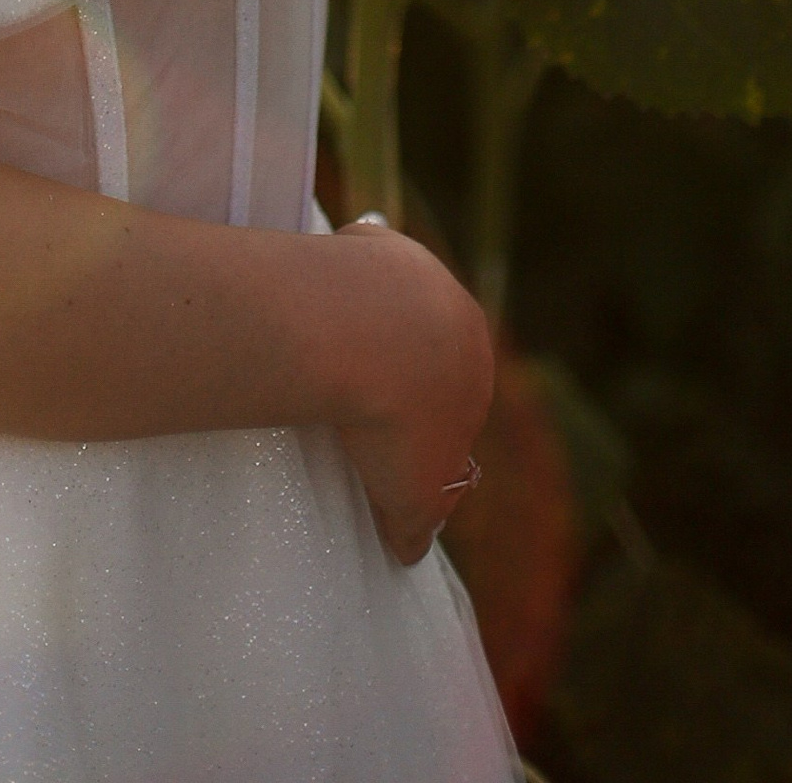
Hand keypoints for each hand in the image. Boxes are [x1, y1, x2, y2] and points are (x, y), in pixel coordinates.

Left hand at [321, 216, 494, 566]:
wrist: (364, 337)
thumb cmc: (397, 422)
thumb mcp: (417, 494)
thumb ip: (419, 522)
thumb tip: (409, 550)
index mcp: (476, 370)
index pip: (454, 397)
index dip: (419, 418)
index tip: (384, 433)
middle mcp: (458, 314)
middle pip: (427, 343)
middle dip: (399, 365)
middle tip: (356, 391)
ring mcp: (418, 272)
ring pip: (395, 298)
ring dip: (370, 319)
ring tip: (328, 349)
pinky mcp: (377, 241)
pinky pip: (360, 258)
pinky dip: (342, 277)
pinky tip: (315, 303)